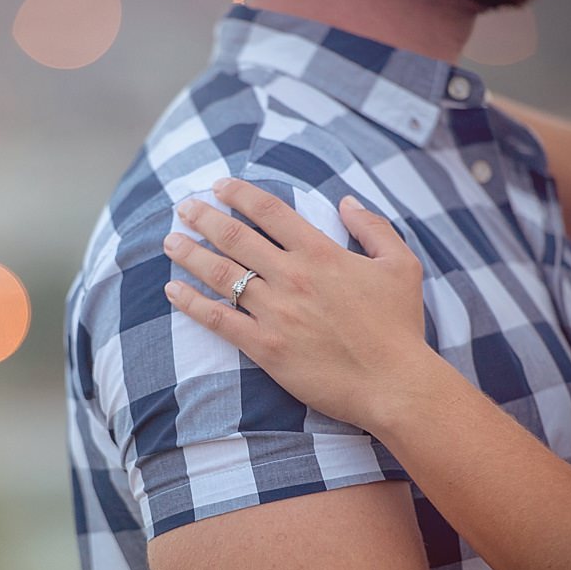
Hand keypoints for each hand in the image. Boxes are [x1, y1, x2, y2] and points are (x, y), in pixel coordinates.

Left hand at [163, 178, 434, 430]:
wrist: (394, 384)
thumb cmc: (400, 327)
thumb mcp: (400, 265)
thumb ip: (374, 228)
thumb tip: (346, 201)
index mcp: (321, 254)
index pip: (271, 213)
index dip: (241, 194)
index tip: (219, 185)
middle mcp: (292, 277)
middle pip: (236, 238)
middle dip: (204, 218)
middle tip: (182, 207)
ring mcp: (276, 312)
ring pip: (221, 274)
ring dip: (190, 254)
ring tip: (169, 241)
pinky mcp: (265, 347)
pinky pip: (218, 320)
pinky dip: (191, 304)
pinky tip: (172, 291)